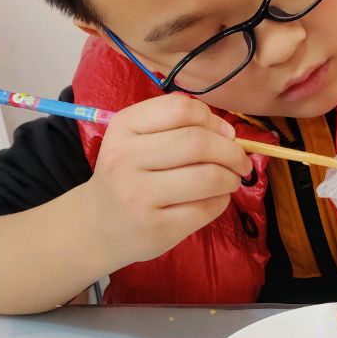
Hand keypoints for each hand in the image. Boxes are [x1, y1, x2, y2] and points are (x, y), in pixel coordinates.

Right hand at [87, 93, 253, 268]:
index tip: (224, 134)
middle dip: (231, 151)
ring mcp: (139, 196)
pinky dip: (221, 201)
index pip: (181, 109)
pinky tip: (214, 200)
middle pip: (197, 142)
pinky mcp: (156, 228)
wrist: (97, 226)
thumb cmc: (128, 175)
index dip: (213, 119)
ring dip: (231, 178)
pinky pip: (206, 208)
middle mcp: (126, 158)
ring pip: (208, 177)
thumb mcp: (138, 139)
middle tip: (240, 161)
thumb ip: (180, 126)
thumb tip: (229, 134)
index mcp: (123, 127)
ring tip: (230, 180)